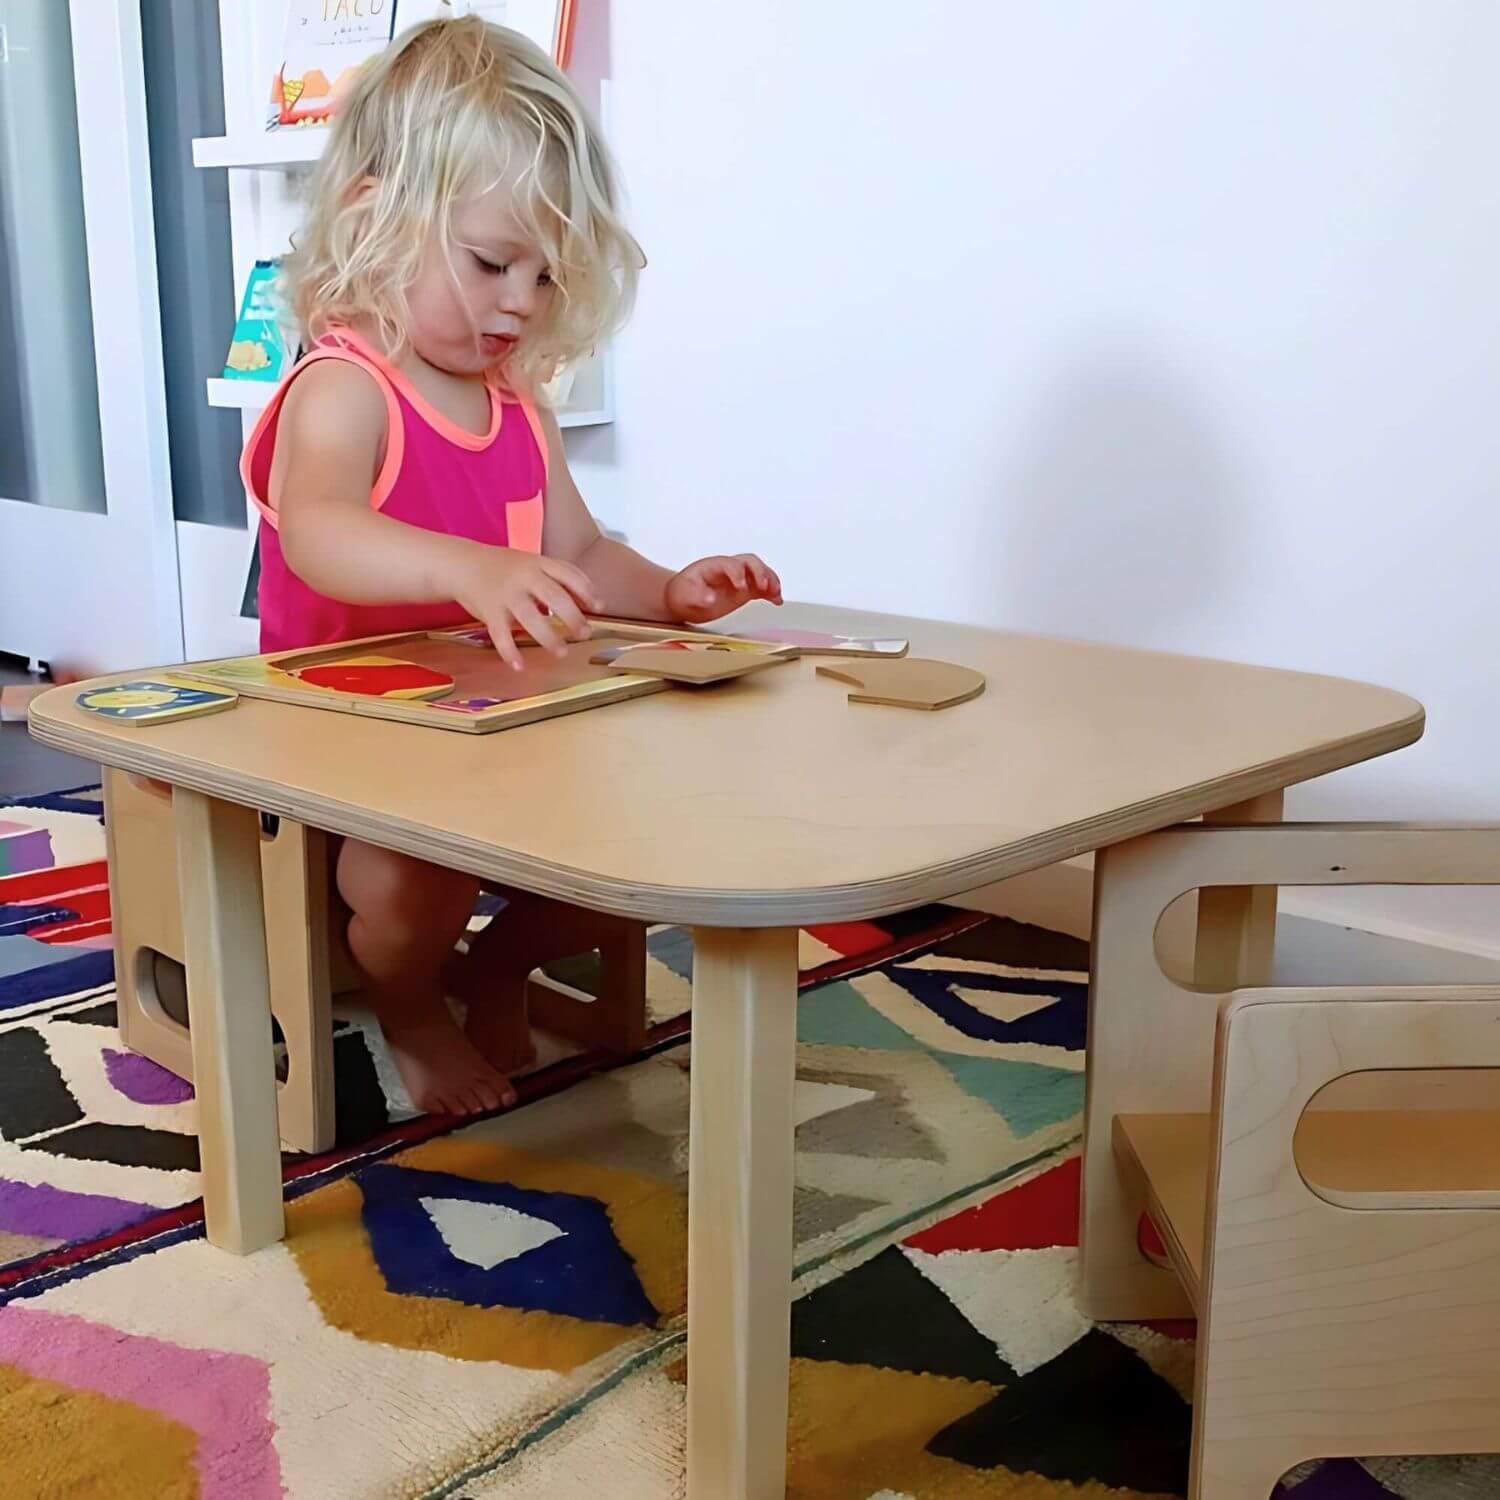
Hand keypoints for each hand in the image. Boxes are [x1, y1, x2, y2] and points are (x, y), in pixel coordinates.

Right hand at [455, 547, 601, 669]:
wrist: (462, 565)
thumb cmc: (505, 568)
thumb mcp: (532, 564)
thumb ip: (558, 578)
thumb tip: (591, 602)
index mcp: (538, 563)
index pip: (568, 574)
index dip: (586, 590)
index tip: (599, 607)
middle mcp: (524, 577)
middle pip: (554, 596)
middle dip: (572, 616)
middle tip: (585, 633)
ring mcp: (506, 594)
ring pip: (530, 616)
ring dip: (548, 636)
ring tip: (562, 652)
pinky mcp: (489, 611)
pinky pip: (501, 635)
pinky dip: (510, 652)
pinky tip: (519, 666)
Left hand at [663, 554, 782, 623]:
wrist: (683, 598)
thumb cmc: (683, 594)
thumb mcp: (685, 596)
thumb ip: (698, 596)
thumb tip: (710, 599)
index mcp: (714, 566)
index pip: (730, 564)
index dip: (737, 574)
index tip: (740, 588)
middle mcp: (729, 569)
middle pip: (749, 561)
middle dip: (759, 572)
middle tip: (764, 587)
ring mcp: (739, 578)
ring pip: (759, 571)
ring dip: (770, 580)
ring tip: (775, 594)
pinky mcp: (745, 589)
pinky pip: (762, 586)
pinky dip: (771, 591)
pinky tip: (777, 600)